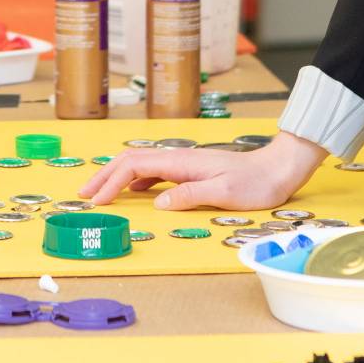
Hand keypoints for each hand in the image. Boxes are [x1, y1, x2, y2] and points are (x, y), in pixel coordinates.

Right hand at [78, 132, 328, 211]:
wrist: (278, 169)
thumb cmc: (256, 183)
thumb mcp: (225, 193)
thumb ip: (189, 196)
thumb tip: (156, 203)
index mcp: (182, 162)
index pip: (135, 166)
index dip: (111, 182)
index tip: (96, 200)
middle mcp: (179, 159)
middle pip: (131, 162)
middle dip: (105, 177)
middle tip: (84, 195)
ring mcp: (184, 164)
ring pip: (140, 166)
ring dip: (117, 178)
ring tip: (101, 194)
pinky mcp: (191, 172)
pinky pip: (154, 173)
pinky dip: (136, 181)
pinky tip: (134, 193)